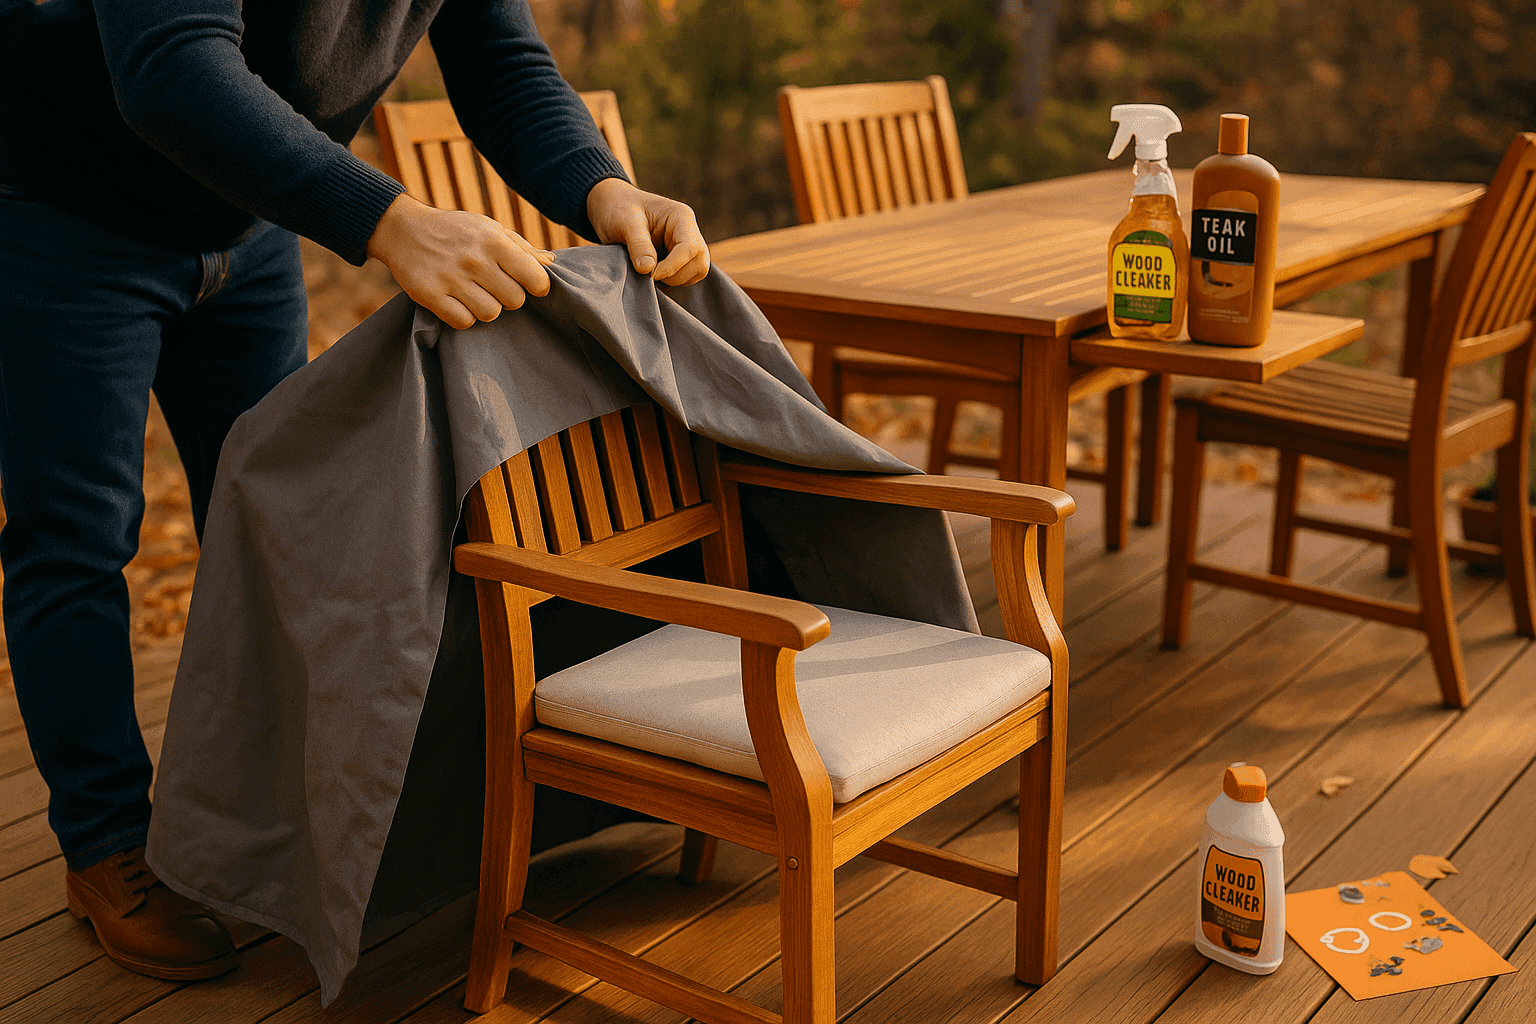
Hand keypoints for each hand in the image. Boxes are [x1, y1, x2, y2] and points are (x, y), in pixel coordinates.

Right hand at [366, 193, 553, 329]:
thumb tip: (551, 263)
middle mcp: (474, 260)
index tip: (528, 285)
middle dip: (509, 297)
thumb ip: (521, 248)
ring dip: (486, 307)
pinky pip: (464, 322)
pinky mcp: (430, 295)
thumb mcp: (489, 228)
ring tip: (475, 293)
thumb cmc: (454, 230)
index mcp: (493, 241)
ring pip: (490, 314)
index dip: (536, 286)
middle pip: (514, 301)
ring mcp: (451, 279)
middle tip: (496, 287)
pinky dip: (464, 316)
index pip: (535, 279)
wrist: (402, 229)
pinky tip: (458, 301)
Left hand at [586, 177, 709, 285]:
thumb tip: (648, 269)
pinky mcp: (679, 258)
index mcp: (681, 217)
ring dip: (675, 280)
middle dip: (676, 275)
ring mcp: (686, 245)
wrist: (610, 206)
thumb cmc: (618, 208)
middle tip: (650, 276)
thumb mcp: (624, 222)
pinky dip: (672, 282)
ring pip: (696, 272)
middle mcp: (689, 231)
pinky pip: (686, 277)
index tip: (650, 275)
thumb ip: (638, 244)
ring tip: (650, 274)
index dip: (672, 266)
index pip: (689, 248)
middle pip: (700, 263)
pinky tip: (653, 275)